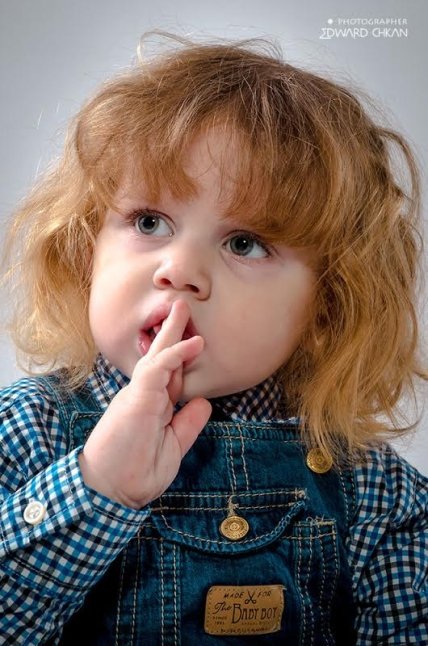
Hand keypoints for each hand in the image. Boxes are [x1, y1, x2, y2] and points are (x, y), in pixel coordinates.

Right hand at [79, 300, 211, 508]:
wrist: (112, 492)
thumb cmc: (137, 473)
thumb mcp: (173, 446)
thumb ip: (187, 423)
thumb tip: (203, 402)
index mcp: (151, 405)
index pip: (170, 375)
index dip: (184, 358)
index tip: (198, 341)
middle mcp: (143, 395)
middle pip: (161, 357)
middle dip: (173, 332)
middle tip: (182, 308)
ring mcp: (138, 395)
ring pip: (157, 356)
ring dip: (172, 331)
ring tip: (184, 308)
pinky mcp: (136, 398)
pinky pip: (157, 370)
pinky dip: (176, 354)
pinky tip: (193, 342)